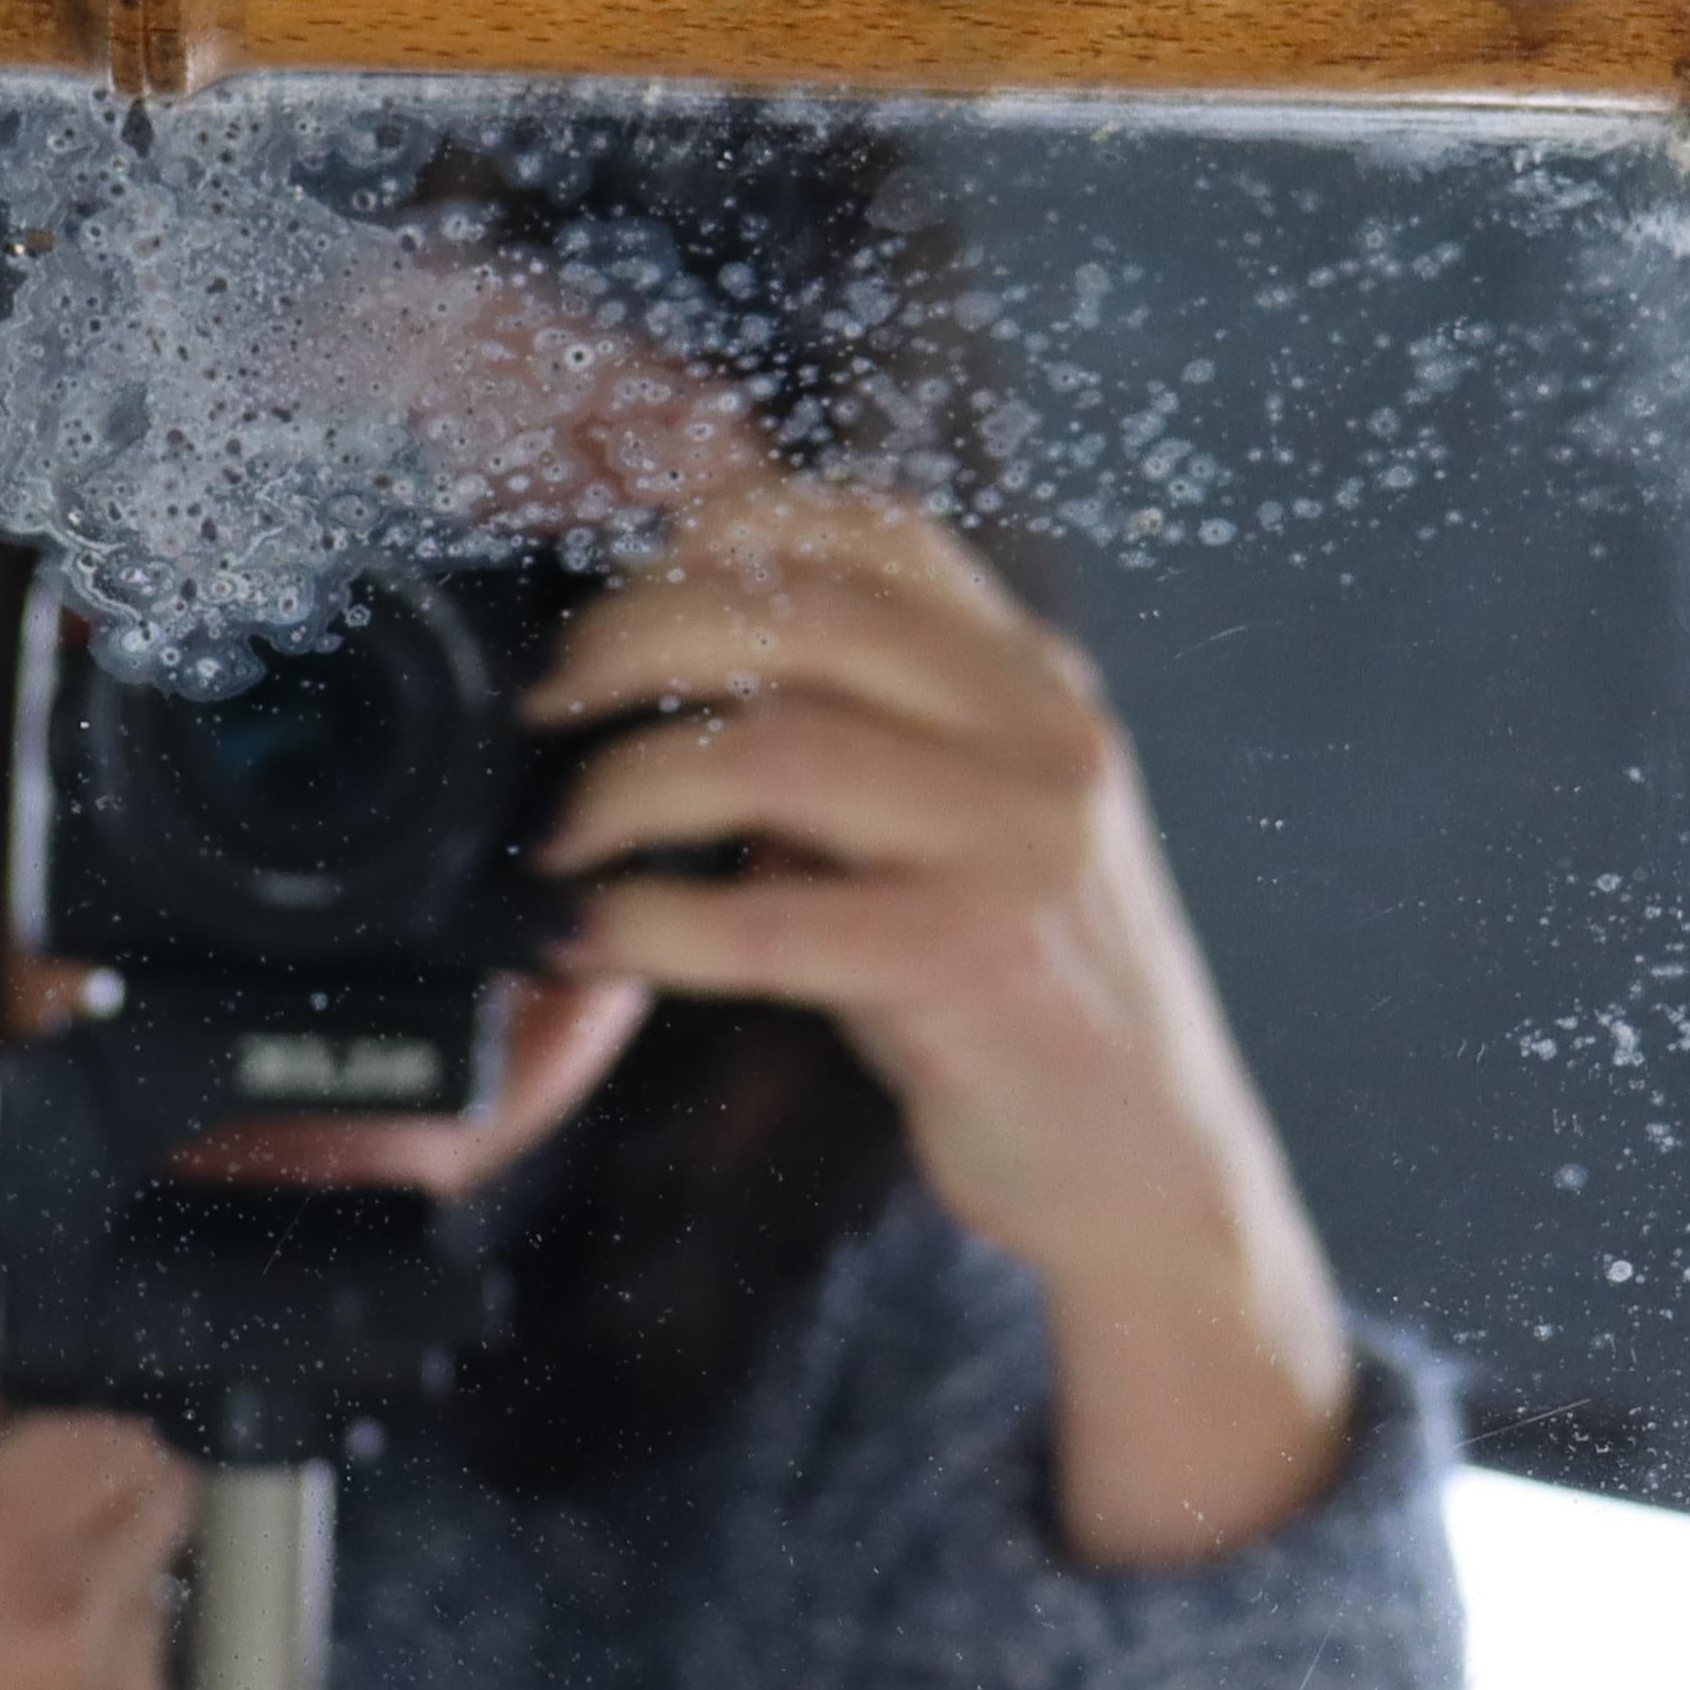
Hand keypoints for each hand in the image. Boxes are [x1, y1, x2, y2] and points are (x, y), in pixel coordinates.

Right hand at [0, 1336, 188, 1689]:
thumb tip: (10, 1329)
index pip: (118, 1426)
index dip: (81, 1430)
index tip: (43, 1454)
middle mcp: (70, 1622)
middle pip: (168, 1490)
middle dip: (108, 1495)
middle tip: (29, 1543)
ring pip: (161, 1584)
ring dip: (105, 1592)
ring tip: (4, 1657)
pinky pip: (158, 1680)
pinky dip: (108, 1683)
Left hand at [532, 479, 1354, 1567]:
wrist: (1143, 1161)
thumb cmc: (1011, 989)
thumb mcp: (949, 823)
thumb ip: (844, 736)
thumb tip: (648, 671)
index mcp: (1031, 677)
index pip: (872, 527)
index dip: (720, 529)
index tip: (611, 585)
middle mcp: (1039, 732)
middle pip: (798, 613)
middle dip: (632, 641)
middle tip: (546, 706)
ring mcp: (1020, 841)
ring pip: (773, 751)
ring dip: (625, 787)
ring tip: (560, 835)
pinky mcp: (979, 959)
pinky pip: (770, 918)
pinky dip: (650, 922)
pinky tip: (589, 938)